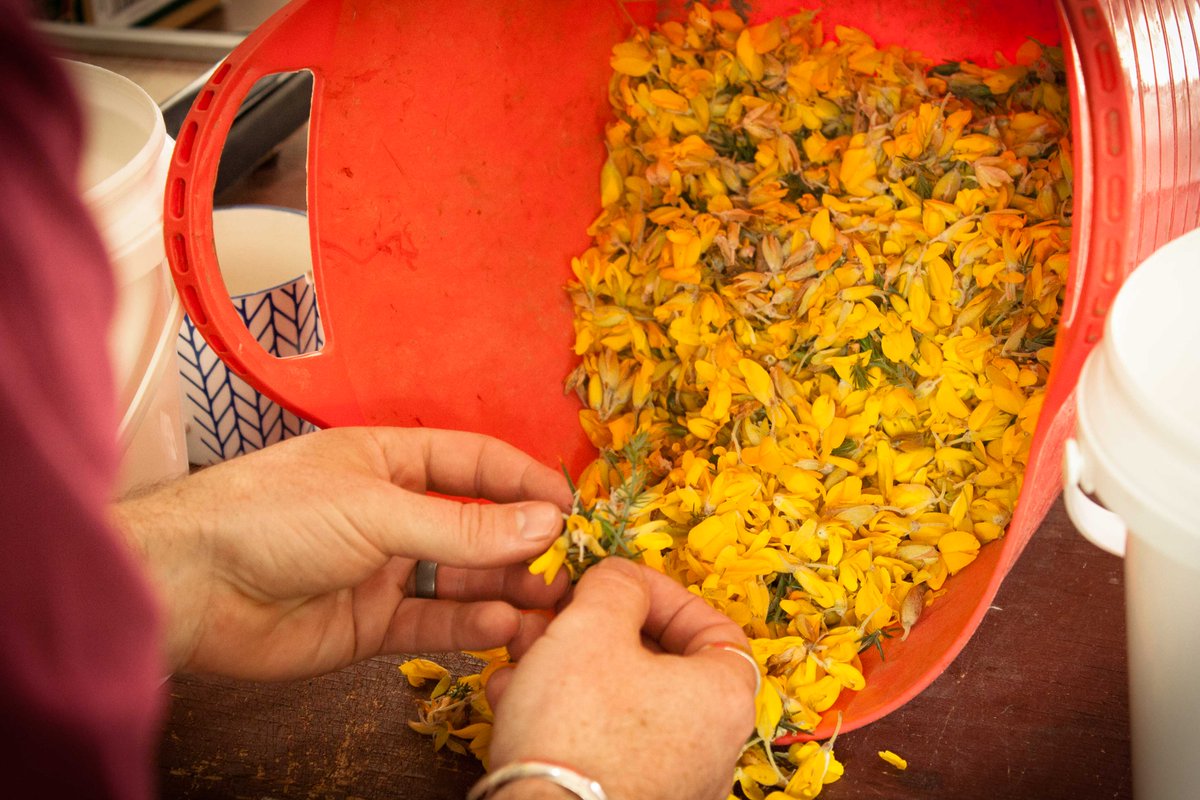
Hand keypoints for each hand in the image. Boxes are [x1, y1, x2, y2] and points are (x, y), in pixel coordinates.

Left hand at [111, 427, 571, 678]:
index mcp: (390, 460)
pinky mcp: (369, 623)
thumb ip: (462, 524)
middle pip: (476, 525)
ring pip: (461, 579)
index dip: (525, 482)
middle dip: (525, 545)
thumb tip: (544, 522)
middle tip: (573, 567)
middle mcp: (392, 511)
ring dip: (507, 589)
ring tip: (552, 604)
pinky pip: (433, 624)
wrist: (191, 587)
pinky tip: (504, 626)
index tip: (574, 507)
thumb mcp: (376, 508)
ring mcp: (382, 569)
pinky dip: (470, 627)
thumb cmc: (271, 516)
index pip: (475, 464)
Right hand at [484, 558, 757, 799]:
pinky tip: (516, 701)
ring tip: (522, 657)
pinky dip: (565, 714)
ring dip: (570, 667)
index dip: (662, 593)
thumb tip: (619, 577)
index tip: (617, 583)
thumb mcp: (591, 625)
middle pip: (660, 662)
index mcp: (724, 697)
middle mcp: (712, 746)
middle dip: (598, 630)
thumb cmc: (576, 727)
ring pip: (621, 700)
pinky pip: (604, 742)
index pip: (713, 625)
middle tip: (559, 616)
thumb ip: (615, 584)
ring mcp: (674, 781)